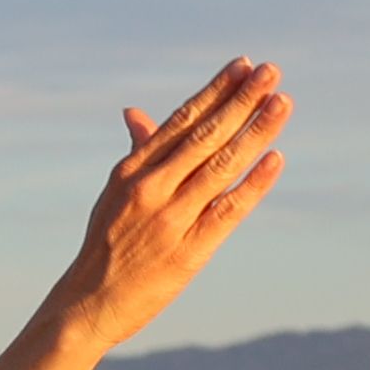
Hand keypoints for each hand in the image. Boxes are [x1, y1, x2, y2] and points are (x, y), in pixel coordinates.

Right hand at [50, 60, 289, 345]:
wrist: (87, 304)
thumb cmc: (105, 246)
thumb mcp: (114, 193)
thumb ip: (138, 152)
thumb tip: (136, 112)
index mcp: (132, 171)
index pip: (181, 121)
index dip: (215, 92)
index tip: (242, 65)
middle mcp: (150, 189)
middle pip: (205, 135)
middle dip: (241, 100)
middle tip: (271, 72)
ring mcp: (170, 219)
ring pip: (221, 166)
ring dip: (255, 131)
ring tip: (281, 103)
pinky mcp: (188, 251)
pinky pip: (228, 210)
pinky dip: (253, 184)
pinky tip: (275, 158)